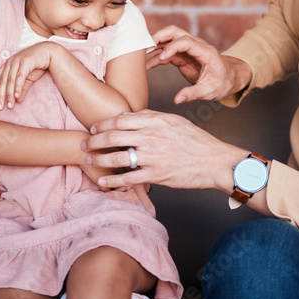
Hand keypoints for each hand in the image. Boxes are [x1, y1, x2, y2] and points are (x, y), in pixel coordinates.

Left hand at [0, 42, 57, 109]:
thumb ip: (22, 89)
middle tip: (1, 108)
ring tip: (10, 106)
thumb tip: (18, 100)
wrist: (49, 52)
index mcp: (7, 66)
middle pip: (2, 82)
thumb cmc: (37, 64)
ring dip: (10, 94)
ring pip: (10, 80)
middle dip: (0, 96)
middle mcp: (10, 63)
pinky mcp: (26, 61)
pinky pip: (20, 76)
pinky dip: (18, 87)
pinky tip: (18, 96)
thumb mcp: (28, 79)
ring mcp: (17, 61)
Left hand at [82, 110, 247, 192]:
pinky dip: (113, 181)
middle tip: (84, 143)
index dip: (104, 124)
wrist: (214, 161)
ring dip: (99, 159)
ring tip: (89, 160)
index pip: (122, 119)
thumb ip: (152, 117)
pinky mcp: (157, 175)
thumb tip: (131, 115)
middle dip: (95, 140)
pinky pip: (129, 178)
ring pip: (118, 157)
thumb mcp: (175, 121)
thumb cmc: (196, 140)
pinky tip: (103, 182)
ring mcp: (153, 156)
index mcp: (156, 120)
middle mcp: (152, 136)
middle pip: (114, 136)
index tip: (95, 128)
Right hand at [146, 26, 251, 103]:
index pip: (186, 42)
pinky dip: (156, 57)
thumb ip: (193, 94)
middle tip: (145, 47)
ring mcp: (188, 50)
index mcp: (205, 52)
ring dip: (155, 46)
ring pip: (168, 40)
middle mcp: (196, 46)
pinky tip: (147, 65)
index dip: (172, 48)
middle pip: (174, 32)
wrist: (229, 79)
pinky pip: (167, 53)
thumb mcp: (210, 91)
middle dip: (159, 36)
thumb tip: (177, 100)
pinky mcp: (182, 57)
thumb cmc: (223, 83)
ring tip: (141, 58)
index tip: (162, 58)